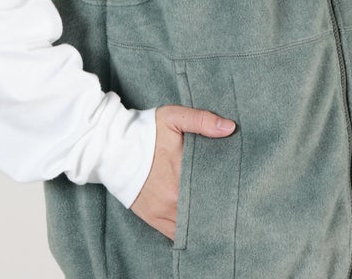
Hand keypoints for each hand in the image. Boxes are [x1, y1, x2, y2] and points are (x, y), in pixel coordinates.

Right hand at [129, 104, 235, 240]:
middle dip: (221, 206)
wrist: (111, 147)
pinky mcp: (153, 218)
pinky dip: (189, 231)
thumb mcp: (172, 118)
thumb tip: (230, 128)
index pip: (216, 187)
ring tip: (220, 214)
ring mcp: (163, 212)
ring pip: (193, 225)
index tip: (241, 185)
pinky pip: (177, 234)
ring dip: (206, 221)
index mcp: (182, 173)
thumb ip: (201, 121)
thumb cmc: (143, 131)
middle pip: (207, 209)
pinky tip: (200, 226)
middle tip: (235, 201)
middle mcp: (174, 198)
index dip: (230, 188)